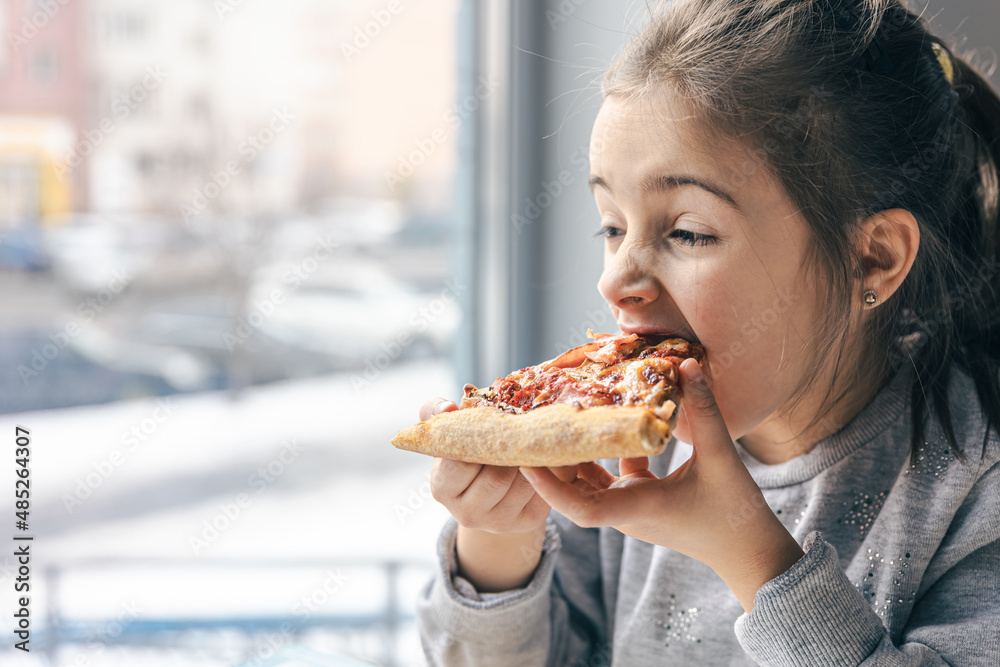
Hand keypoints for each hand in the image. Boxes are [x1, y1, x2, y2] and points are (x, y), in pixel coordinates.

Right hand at [419, 398, 576, 534]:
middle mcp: (467, 514)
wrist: (491, 489)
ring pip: (524, 483)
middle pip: (497, 477)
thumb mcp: (447, 433)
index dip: (480, 441)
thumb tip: (449, 405)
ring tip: (531, 441)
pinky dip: (547, 470)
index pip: (463, 462)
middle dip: (511, 450)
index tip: (492, 425)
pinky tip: (544, 456)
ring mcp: (498, 522)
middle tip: (520, 429)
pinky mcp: (527, 523)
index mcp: (442, 489)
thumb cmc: (467, 452)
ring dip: (531, 458)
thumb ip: (435, 412)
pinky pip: (543, 491)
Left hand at [517, 359, 803, 610]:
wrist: (750, 551)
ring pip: (591, 480)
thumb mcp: (721, 458)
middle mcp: (627, 509)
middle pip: (574, 490)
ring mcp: (633, 505)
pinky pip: (613, 474)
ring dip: (576, 454)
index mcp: (637, 508)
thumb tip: (687, 366)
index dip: (549, 488)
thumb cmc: (735, 512)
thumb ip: (704, 411)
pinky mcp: (644, 497)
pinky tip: (606, 421)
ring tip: (557, 418)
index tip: (527, 462)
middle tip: (532, 426)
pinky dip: (605, 452)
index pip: (578, 508)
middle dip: (552, 462)